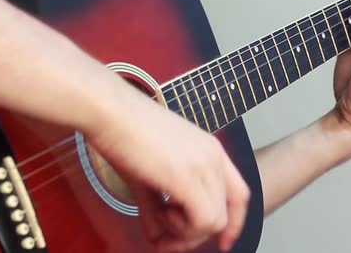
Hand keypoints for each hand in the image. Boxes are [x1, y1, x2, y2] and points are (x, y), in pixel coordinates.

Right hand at [88, 84, 249, 252]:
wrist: (110, 111)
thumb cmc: (123, 133)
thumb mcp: (147, 176)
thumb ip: (156, 209)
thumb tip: (156, 236)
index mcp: (210, 150)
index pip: (240, 194)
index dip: (234, 223)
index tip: (222, 243)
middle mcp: (214, 156)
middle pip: (228, 213)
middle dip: (196, 236)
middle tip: (166, 241)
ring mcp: (204, 165)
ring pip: (215, 221)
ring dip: (185, 234)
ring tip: (158, 219)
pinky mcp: (187, 177)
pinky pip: (202, 221)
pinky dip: (182, 231)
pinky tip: (160, 216)